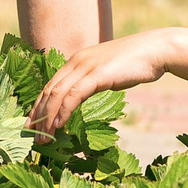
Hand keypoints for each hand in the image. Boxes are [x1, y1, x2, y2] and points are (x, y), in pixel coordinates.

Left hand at [31, 32, 170, 135]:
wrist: (155, 50)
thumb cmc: (134, 64)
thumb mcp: (107, 72)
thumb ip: (93, 81)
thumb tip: (84, 98)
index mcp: (76, 61)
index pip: (50, 85)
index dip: (39, 105)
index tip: (33, 124)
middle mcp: (76, 61)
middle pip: (48, 90)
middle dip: (38, 115)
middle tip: (32, 136)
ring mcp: (86, 66)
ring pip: (57, 94)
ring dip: (47, 117)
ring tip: (43, 137)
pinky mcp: (97, 74)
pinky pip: (74, 94)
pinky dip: (63, 111)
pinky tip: (59, 125)